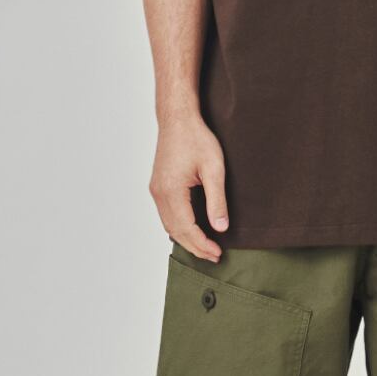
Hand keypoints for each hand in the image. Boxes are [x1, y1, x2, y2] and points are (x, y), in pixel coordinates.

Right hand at [149, 114, 227, 260]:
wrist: (178, 119)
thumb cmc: (196, 139)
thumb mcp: (214, 169)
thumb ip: (217, 200)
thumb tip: (220, 228)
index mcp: (172, 191)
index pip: (187, 229)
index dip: (203, 244)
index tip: (218, 253)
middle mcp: (159, 194)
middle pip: (176, 231)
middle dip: (195, 247)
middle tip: (214, 256)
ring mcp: (156, 190)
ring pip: (169, 225)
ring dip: (186, 239)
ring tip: (205, 248)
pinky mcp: (158, 186)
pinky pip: (166, 215)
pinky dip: (179, 227)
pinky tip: (191, 231)